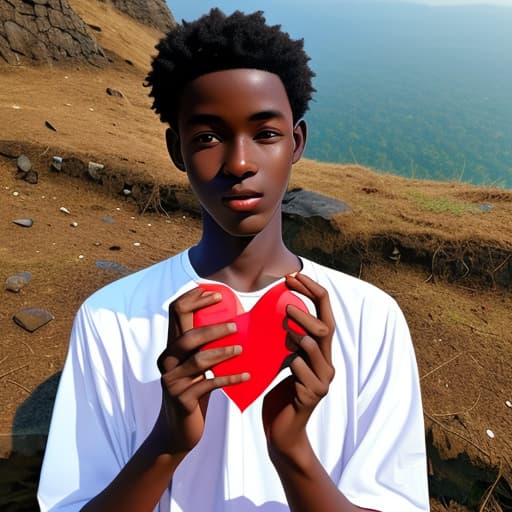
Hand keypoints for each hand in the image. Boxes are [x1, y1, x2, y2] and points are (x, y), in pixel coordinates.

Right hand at [156, 286, 248, 455]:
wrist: (177, 432)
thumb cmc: (193, 392)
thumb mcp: (196, 366)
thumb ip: (204, 346)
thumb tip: (235, 320)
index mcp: (171, 346)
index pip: (175, 311)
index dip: (194, 298)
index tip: (216, 294)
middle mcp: (167, 360)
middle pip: (187, 335)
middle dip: (213, 328)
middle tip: (236, 326)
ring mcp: (172, 380)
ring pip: (198, 360)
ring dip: (223, 353)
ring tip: (242, 350)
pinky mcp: (182, 399)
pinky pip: (208, 384)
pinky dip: (229, 378)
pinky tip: (246, 376)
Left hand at [262, 273, 334, 458]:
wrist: (282, 432)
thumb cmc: (281, 392)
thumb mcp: (286, 360)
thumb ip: (289, 340)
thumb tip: (280, 309)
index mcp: (320, 352)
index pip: (325, 314)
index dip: (313, 292)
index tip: (294, 276)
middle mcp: (326, 363)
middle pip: (326, 328)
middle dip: (307, 311)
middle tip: (285, 305)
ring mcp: (321, 381)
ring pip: (317, 347)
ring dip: (300, 333)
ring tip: (284, 328)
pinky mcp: (311, 396)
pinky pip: (303, 371)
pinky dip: (293, 362)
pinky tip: (284, 362)